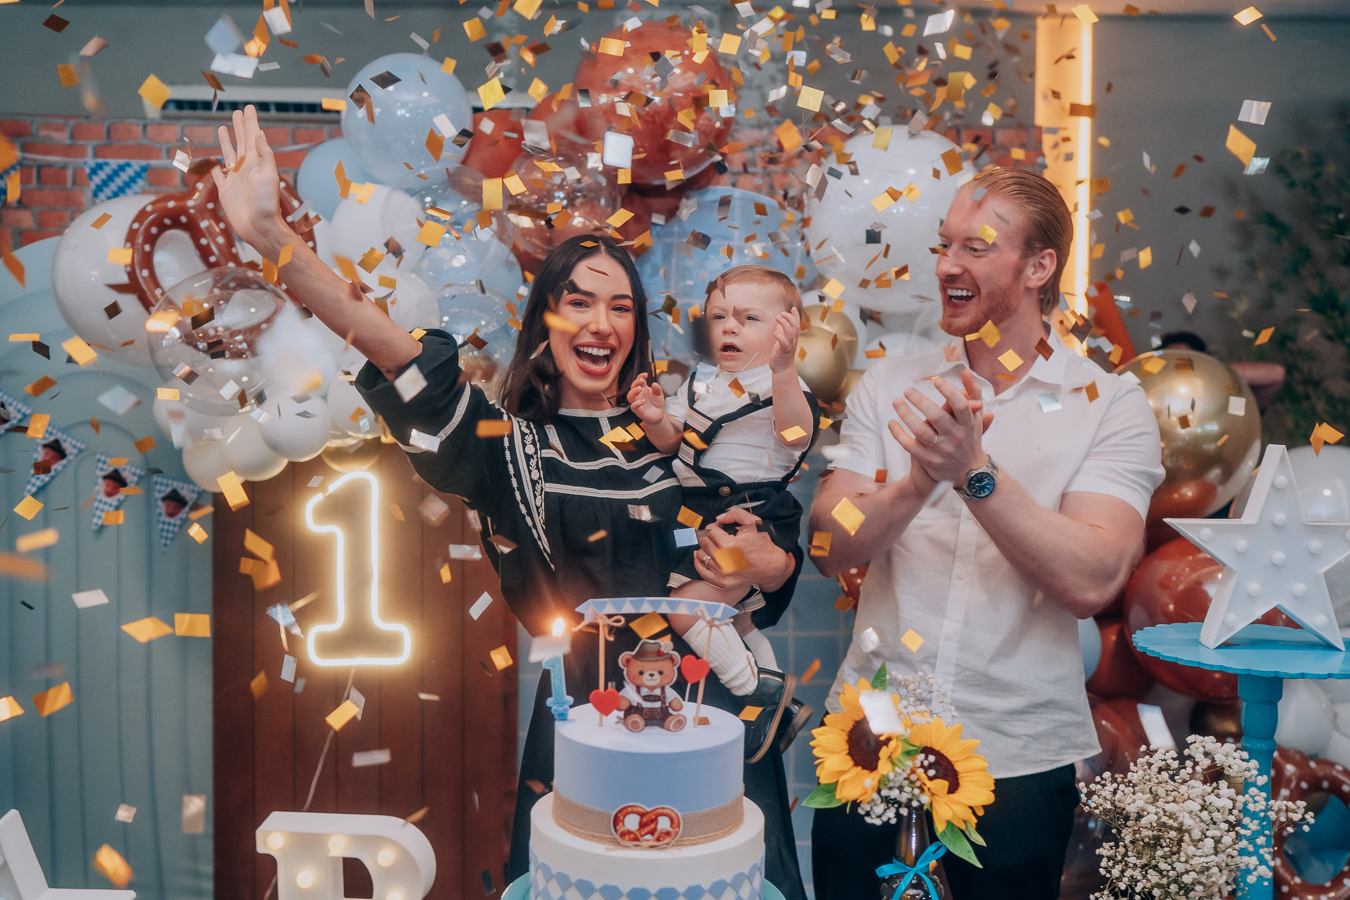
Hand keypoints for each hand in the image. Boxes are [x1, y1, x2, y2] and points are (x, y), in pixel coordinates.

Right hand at [211, 105, 289, 256]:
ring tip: (224, 128)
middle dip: (240, 127)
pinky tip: (213, 162)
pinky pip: (218, 177)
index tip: (248, 107)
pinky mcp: (226, 192)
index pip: (252, 137)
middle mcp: (246, 169)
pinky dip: (214, 168)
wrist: (260, 228)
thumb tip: (259, 133)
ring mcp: (235, 180)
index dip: (250, 122)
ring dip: (227, 142)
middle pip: (241, 142)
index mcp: (256, 163)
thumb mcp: (269, 176)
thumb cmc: (266, 204)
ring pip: (229, 155)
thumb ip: (264, 155)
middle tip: (238, 111)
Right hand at [626, 373, 665, 425]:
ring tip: (639, 389)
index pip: (638, 381)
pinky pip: (634, 406)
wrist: (659, 415)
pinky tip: (643, 401)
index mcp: (643, 389)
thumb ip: (657, 389)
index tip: (646, 375)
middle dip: (636, 383)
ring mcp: (637, 402)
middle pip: (632, 387)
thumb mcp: (659, 394)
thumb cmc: (657, 403)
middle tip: (642, 381)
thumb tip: (654, 384)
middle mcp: (638, 395)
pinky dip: (637, 403)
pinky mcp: (638, 410)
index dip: (640, 376)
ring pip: (630, 396)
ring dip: (633, 392)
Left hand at [694, 506, 792, 593]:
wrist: (772, 568)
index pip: (710, 530)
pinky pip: (701, 571)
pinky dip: (699, 562)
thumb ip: (735, 514)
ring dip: (705, 547)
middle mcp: (724, 561)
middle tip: (718, 535)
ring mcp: (722, 574)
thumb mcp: (753, 523)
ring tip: (714, 546)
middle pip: (703, 541)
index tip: (721, 528)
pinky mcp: (722, 582)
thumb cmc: (763, 546)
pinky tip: (703, 555)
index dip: (715, 526)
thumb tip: (719, 518)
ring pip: (701, 554)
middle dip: (709, 535)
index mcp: (730, 545)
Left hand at [769, 308, 800, 372]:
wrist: (782, 369)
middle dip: (790, 318)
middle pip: (795, 327)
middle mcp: (793, 341)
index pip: (797, 325)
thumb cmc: (781, 354)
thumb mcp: (782, 341)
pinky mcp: (783, 351)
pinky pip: (783, 343)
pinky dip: (780, 337)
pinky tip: (775, 332)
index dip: (796, 316)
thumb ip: (782, 332)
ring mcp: (789, 346)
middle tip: (782, 313)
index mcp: (793, 338)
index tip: (793, 308)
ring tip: (778, 317)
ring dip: (784, 323)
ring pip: (790, 332)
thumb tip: (779, 324)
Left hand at [889, 369, 994, 483]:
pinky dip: (898, 434)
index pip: (960, 405)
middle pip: (937, 416)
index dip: (949, 392)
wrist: (968, 471)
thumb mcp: (975, 416)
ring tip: (896, 402)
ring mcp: (942, 450)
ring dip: (906, 415)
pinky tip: (891, 422)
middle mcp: (956, 436)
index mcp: (968, 423)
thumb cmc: (969, 435)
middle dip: (920, 401)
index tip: (936, 381)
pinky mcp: (929, 460)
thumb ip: (973, 392)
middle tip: (907, 390)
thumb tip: (965, 370)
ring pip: (920, 431)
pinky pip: (909, 445)